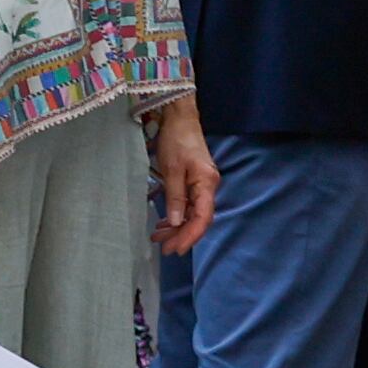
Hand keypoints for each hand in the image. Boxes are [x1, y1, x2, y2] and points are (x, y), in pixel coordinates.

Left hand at [149, 98, 219, 255]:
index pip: (202, 218)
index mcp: (206, 184)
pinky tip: (165, 223)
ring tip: (158, 237)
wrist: (181, 118)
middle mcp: (209, 187)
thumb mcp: (172, 169)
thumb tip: (177, 222)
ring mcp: (202, 185)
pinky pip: (189, 205)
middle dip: (182, 235)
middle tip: (163, 248)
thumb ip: (175, 197)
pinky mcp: (195, 182)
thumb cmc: (177, 140)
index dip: (190, 236)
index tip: (176, 249)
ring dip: (177, 227)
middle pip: (199, 219)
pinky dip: (177, 216)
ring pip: (193, 214)